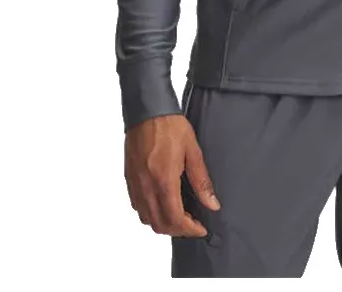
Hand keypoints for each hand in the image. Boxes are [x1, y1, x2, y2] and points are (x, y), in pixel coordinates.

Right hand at [124, 113, 221, 236]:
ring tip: (180, 215)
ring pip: (146, 219)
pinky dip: (150, 213)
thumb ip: (202, 181)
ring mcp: (135, 184)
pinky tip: (163, 203)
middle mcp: (146, 187)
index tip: (201, 228)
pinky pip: (137, 207)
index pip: (174, 219)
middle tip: (193, 223)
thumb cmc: (170, 126)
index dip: (189, 229)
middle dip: (178, 230)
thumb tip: (212, 204)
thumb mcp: (193, 151)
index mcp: (164, 180)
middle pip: (159, 224)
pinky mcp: (129, 179)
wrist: (147, 110)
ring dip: (163, 223)